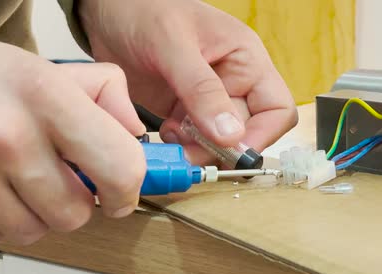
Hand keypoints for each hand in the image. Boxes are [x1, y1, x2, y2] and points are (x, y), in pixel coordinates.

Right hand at [0, 10, 145, 247]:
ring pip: (34, 233)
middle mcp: (5, 137)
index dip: (127, 189)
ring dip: (29, 215)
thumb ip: (96, 92)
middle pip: (75, 213)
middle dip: (71, 203)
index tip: (118, 193)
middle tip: (49, 182)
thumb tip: (136, 133)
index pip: (119, 166)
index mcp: (40, 93)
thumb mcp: (30, 64)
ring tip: (3, 181)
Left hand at [78, 0, 297, 164]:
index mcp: (245, 59)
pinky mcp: (182, 110)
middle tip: (192, 152)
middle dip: (220, 148)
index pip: (277, 109)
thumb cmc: (142, 9)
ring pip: (218, 141)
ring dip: (198, 149)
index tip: (232, 151)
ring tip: (172, 139)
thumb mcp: (173, 46)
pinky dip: (180, 145)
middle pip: (245, 132)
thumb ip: (202, 90)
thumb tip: (230, 135)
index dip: (261, 136)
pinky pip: (192, 139)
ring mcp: (206, 98)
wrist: (104, 11)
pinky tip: (163, 134)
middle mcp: (232, 81)